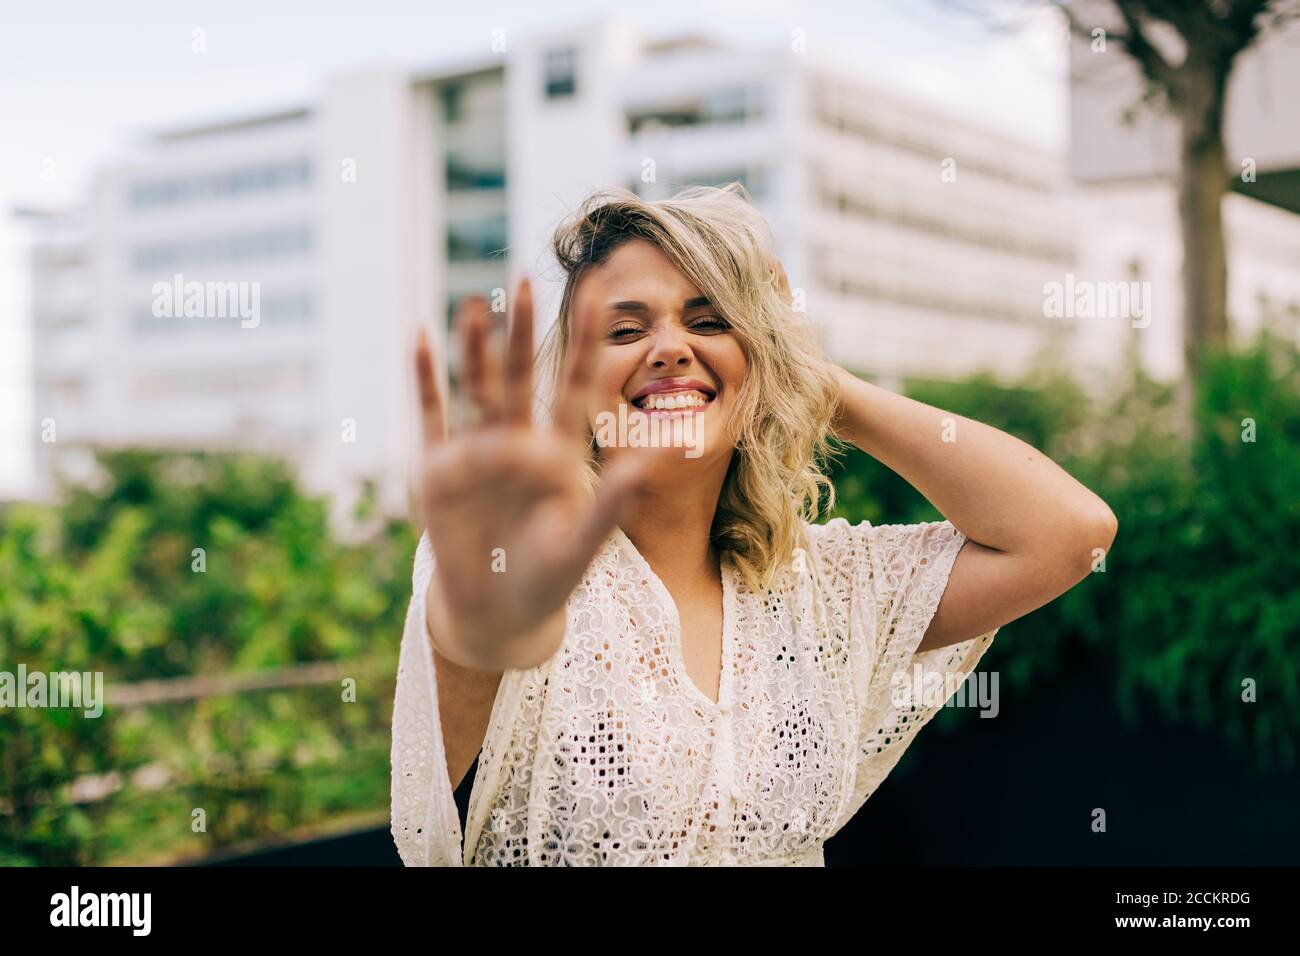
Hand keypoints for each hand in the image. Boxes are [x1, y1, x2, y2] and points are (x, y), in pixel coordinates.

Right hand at [413, 279, 657, 670]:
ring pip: (476, 388)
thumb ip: (614, 498)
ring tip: (475, 303)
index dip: (589, 344)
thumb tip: (658, 455)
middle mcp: (517, 443)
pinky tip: (419, 337)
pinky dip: (424, 379)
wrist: (497, 614)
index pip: (577, 387)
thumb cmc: (549, 579)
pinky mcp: (439, 470)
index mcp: (558, 453)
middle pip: (523, 376)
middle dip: (524, 331)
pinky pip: (431, 416)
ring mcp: (476, 452)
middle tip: (527, 278)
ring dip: (474, 348)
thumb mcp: (584, 541)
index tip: (602, 297)